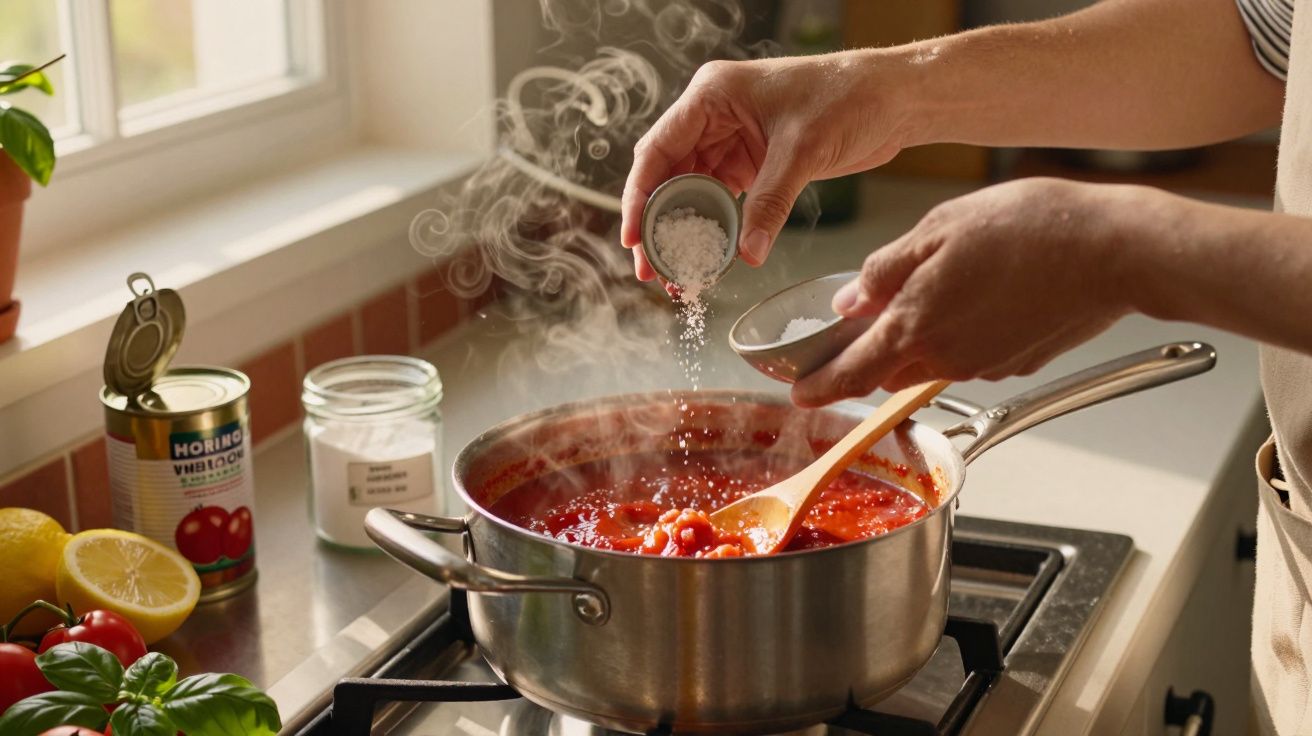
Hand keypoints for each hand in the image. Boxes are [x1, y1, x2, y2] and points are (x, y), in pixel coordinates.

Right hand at [621, 51, 912, 279]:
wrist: (894, 98)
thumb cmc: (848, 97)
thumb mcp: (802, 151)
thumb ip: (770, 202)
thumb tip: (745, 254)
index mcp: (711, 96)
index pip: (658, 150)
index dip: (639, 196)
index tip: (633, 238)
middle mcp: (713, 115)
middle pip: (667, 175)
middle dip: (657, 224)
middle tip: (652, 269)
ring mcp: (731, 139)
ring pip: (691, 192)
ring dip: (683, 231)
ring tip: (676, 273)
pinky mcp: (753, 161)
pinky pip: (721, 199)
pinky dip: (714, 228)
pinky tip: (708, 257)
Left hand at [792, 178, 1137, 406]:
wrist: (1114, 250)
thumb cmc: (1031, 228)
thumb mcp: (938, 228)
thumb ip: (886, 270)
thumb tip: (850, 300)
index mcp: (916, 326)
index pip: (851, 374)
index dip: (820, 387)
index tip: (799, 394)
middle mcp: (946, 358)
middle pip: (888, 370)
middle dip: (871, 353)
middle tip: (868, 318)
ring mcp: (984, 366)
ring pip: (929, 362)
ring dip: (919, 339)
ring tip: (940, 287)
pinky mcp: (1016, 363)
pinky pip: (970, 355)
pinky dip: (961, 333)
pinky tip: (983, 293)